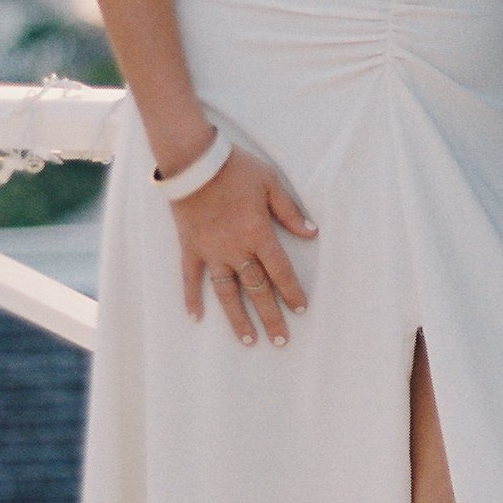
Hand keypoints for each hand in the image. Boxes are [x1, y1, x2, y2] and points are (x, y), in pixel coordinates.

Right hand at [169, 144, 315, 345]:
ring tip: (249, 341)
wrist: (194, 161)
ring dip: (238, 318)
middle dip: (271, 316)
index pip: (280, 271)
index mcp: (258, 234)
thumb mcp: (271, 183)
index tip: (301, 310)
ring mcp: (211, 252)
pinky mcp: (190, 248)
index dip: (292, 291)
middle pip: (257, 289)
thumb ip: (290, 212)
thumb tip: (312, 233)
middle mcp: (236, 249)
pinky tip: (196, 317)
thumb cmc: (236, 169)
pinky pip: (191, 278)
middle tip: (281, 341)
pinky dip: (191, 298)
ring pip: (227, 292)